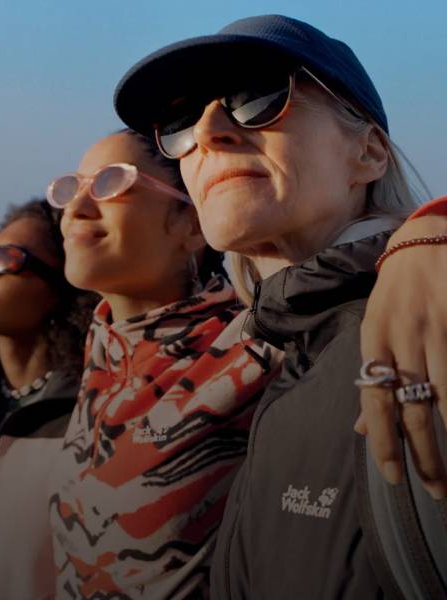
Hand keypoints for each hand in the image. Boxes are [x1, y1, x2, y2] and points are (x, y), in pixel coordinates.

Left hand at [357, 215, 446, 498]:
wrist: (423, 242)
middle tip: (435, 490)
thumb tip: (360, 428)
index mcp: (374, 341)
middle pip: (414, 408)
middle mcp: (403, 338)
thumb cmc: (396, 293)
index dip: (384, 442)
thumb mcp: (374, 329)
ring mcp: (437, 329)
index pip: (374, 401)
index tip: (394, 476)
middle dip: (425, 454)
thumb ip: (371, 378)